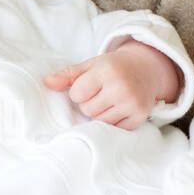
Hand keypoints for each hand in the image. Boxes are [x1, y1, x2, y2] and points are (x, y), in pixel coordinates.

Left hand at [42, 40, 181, 129]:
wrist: (147, 69)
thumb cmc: (113, 67)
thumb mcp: (91, 65)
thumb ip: (67, 75)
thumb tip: (46, 83)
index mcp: (106, 71)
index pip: (77, 94)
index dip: (79, 92)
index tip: (89, 86)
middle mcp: (121, 87)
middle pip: (87, 110)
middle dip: (90, 104)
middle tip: (101, 94)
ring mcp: (132, 103)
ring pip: (99, 121)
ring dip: (100, 114)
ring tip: (109, 101)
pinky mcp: (139, 117)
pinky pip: (114, 129)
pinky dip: (113, 122)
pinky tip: (119, 109)